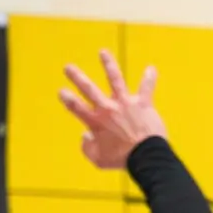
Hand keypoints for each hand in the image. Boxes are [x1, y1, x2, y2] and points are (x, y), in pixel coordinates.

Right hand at [59, 49, 168, 169]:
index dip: (67, 99)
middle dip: (77, 77)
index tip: (61, 91)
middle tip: (68, 67)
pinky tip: (151, 69)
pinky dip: (149, 78)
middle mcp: (108, 109)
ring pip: (115, 79)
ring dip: (108, 64)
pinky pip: (146, 88)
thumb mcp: (98, 159)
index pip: (76, 107)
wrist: (145, 157)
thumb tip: (85, 136)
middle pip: (89, 89)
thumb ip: (87, 147)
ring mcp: (125, 104)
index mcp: (96, 122)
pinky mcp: (143, 104)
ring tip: (103, 52)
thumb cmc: (121, 160)